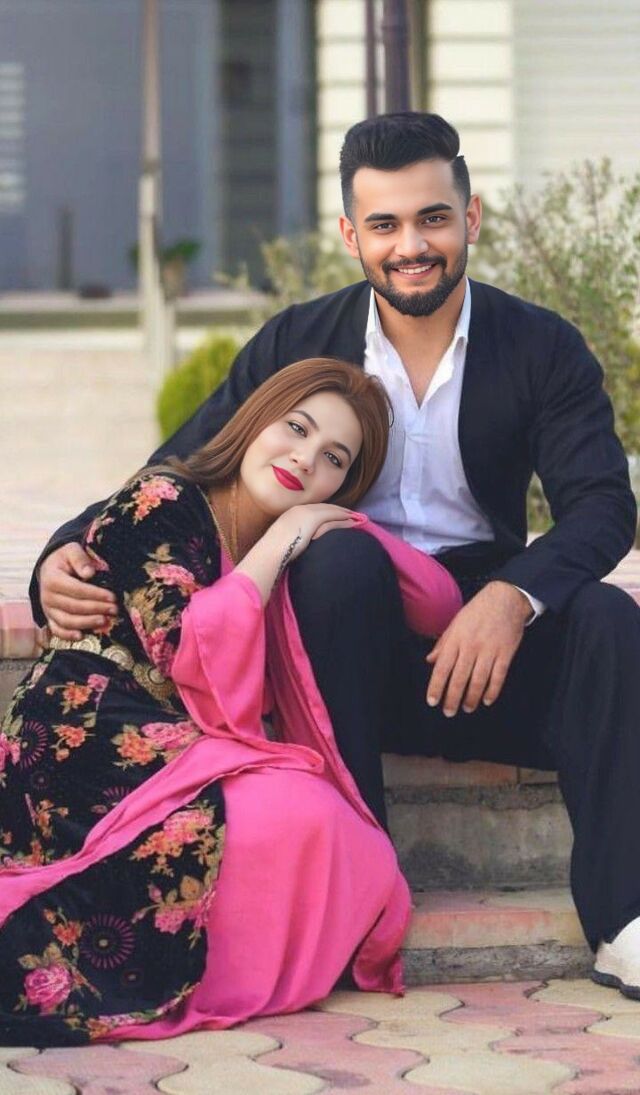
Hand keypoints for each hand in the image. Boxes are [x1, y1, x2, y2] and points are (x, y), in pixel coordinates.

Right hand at [39, 543, 117, 639]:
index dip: (96, 594)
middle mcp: (47, 596)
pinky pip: (57, 630)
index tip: (113, 597)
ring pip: (67, 621)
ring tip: (105, 621)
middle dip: (96, 609)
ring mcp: (48, 609)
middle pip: (74, 606)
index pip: (76, 589)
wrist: (50, 568)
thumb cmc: (65, 559)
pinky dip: (68, 635)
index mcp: (52, 578)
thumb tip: (89, 573)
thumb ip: (80, 559)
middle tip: (114, 609)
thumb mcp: (72, 551)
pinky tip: (82, 636)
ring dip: (87, 623)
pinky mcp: (50, 617)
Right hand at [272, 503, 355, 564]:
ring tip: (356, 517)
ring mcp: (305, 512)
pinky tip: (353, 521)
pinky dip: (344, 518)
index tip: (336, 515)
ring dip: (344, 513)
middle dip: (338, 510)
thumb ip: (292, 540)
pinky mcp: (313, 518)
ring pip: (331, 510)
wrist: (270, 552)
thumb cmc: (273, 553)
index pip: (314, 510)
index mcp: (291, 514)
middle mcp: (299, 510)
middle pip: (324, 507)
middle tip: (351, 514)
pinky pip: (333, 516)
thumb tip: (297, 546)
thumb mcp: (284, 543)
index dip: (327, 512)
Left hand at [425, 581, 532, 716]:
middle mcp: (471, 646)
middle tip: (448, 712)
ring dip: (472, 698)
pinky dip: (493, 690)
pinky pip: (498, 676)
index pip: (442, 668)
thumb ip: (443, 643)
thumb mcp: (455, 623)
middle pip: (459, 678)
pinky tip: (487, 700)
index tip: (432, 701)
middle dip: (452, 698)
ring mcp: (489, 650)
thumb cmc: (477, 611)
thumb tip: (430, 660)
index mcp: (456, 639)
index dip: (436, 686)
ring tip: (467, 709)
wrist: (505, 598)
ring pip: (478, 680)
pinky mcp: (506, 653)